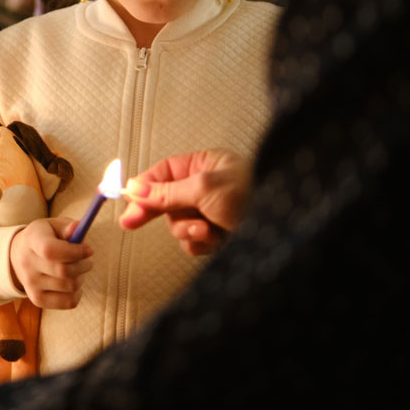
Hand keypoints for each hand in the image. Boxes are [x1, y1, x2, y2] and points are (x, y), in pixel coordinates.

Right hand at [8, 217, 92, 309]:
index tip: (88, 249)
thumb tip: (77, 228)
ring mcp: (31, 284)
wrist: (20, 255)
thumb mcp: (54, 226)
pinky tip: (72, 282)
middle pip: (63, 271)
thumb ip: (67, 226)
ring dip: (81, 277)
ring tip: (78, 269)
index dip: (74, 252)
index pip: (50, 250)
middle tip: (88, 259)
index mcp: (32, 240)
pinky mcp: (38, 299)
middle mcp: (28, 263)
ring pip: (70, 286)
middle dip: (84, 265)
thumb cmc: (45, 237)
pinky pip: (69, 301)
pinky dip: (77, 292)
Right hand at [119, 149, 252, 255]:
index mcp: (205, 165)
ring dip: (187, 230)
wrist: (283, 227)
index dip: (144, 186)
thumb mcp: (203, 189)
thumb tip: (136, 188)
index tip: (126, 199)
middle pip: (166, 200)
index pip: (164, 173)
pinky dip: (199, 243)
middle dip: (158, 212)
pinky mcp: (217, 234)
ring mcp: (212, 212)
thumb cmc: (254, 195)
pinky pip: (192, 242)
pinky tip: (214, 239)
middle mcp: (207, 187)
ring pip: (178, 224)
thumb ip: (166, 191)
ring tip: (205, 229)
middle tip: (131, 221)